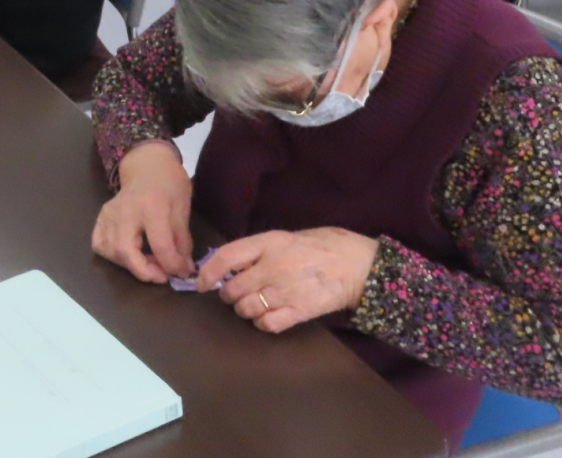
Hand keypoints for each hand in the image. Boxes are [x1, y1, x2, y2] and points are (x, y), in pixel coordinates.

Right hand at [91, 142, 192, 283]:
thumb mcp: (183, 208)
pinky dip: (113, 256)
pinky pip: (99, 245)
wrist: (146, 164)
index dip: (173, 265)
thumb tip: (183, 269)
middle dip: (145, 271)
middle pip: (126, 251)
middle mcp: (126, 211)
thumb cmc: (169, 183)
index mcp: (152, 206)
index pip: (160, 244)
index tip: (183, 272)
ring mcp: (109, 214)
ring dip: (131, 265)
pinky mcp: (101, 217)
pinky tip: (129, 254)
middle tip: (162, 276)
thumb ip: (182, 240)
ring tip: (149, 262)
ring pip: (111, 252)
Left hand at [200, 227, 379, 334]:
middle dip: (229, 295)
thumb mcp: (289, 236)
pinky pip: (266, 324)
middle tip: (236, 294)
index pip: (226, 257)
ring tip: (255, 304)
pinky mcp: (299, 312)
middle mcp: (272, 267)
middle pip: (232, 289)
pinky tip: (269, 316)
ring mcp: (285, 291)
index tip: (201, 282)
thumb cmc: (325, 245)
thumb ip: (261, 249)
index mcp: (270, 242)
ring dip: (244, 310)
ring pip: (245, 309)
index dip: (208, 272)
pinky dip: (262, 323)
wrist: (360, 265)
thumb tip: (233, 263)